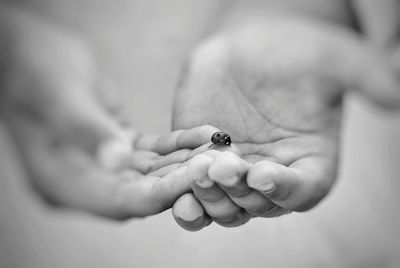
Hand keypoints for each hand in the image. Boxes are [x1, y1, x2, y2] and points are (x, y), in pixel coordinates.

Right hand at [0, 10, 216, 218]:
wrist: (28, 50)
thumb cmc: (32, 68)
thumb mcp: (58, 96)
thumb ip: (86, 130)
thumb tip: (117, 161)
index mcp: (61, 182)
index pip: (118, 200)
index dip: (159, 194)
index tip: (197, 179)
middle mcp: (84, 180)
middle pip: (141, 190)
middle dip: (182, 179)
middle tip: (220, 166)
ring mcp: (100, 164)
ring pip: (151, 171)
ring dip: (186, 162)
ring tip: (220, 150)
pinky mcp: (115, 144)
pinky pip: (152, 150)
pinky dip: (177, 144)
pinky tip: (204, 135)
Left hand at [171, 14, 399, 229]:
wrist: (251, 47)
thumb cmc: (294, 51)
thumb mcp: (331, 57)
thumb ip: (361, 75)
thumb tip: (394, 95)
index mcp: (310, 163)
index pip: (303, 189)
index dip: (287, 187)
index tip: (267, 174)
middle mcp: (274, 176)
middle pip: (260, 203)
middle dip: (241, 190)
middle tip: (224, 167)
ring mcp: (238, 174)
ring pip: (227, 206)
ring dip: (212, 198)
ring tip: (199, 172)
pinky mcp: (206, 166)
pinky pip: (197, 195)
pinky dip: (188, 200)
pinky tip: (177, 192)